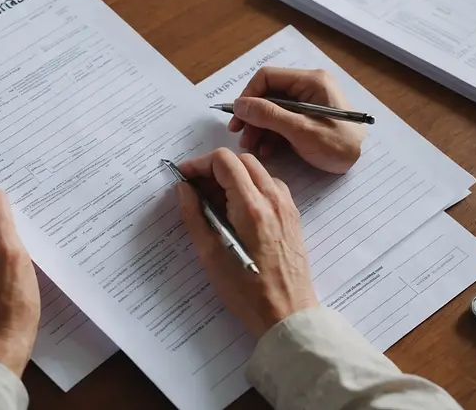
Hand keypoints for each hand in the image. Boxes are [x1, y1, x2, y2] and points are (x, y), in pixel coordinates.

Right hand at [177, 148, 316, 338]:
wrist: (287, 314)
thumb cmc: (246, 290)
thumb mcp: (210, 254)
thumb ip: (194, 215)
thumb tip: (183, 189)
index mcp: (251, 206)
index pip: (223, 162)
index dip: (198, 164)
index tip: (183, 177)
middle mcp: (273, 199)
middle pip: (241, 161)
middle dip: (214, 168)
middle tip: (196, 189)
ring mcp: (286, 207)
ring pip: (257, 171)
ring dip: (233, 177)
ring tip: (214, 202)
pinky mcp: (292, 217)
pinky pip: (270, 187)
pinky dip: (250, 188)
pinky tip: (236, 211)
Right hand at [228, 67, 364, 173]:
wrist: (365, 163)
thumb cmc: (338, 145)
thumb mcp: (301, 131)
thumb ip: (269, 115)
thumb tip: (240, 105)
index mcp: (310, 81)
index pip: (267, 77)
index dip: (248, 96)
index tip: (238, 117)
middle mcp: (308, 87)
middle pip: (268, 94)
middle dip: (253, 116)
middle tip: (241, 136)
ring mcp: (308, 102)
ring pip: (272, 109)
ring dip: (259, 127)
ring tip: (253, 146)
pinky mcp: (308, 117)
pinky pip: (282, 120)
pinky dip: (271, 133)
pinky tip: (267, 149)